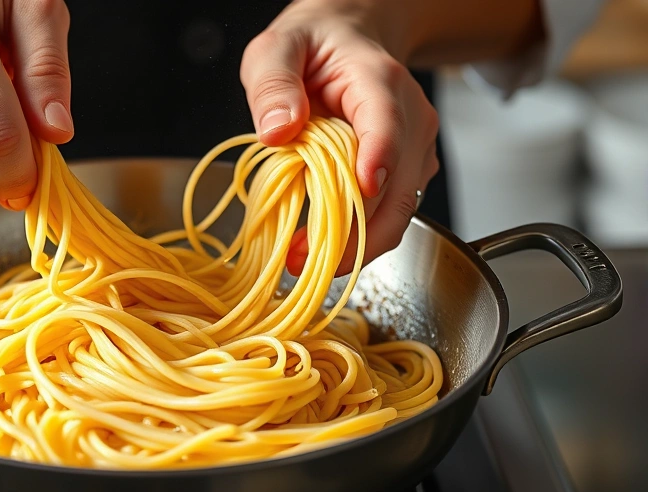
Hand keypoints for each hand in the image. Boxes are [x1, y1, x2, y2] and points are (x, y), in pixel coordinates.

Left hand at [240, 0, 439, 275]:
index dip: (378, 160)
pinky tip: (319, 243)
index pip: (387, 124)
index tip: (362, 189)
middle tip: (301, 257)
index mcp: (378, 82)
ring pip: (399, 211)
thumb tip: (278, 130)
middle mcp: (409, 118)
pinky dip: (358, 237)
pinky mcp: (408, 173)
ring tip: (302, 257)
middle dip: (354, 232)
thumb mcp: (277, 49)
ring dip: (355, 244)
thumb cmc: (315, 44)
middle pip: (398, 187)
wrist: (349, 38)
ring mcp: (414, 149)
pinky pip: (390, 214)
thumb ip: (273, 84)